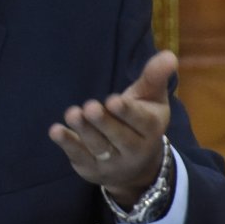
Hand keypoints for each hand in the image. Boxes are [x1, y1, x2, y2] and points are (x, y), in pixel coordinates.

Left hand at [48, 49, 175, 205]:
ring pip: (98, 146)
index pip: (141, 122)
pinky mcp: (92, 169)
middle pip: (119, 137)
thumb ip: (154, 77)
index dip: (128, 112)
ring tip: (72, 113)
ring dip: (84, 130)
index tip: (113, 100)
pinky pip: (79, 157)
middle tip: (90, 107)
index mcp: (151, 129)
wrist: (137, 167)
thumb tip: (168, 55)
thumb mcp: (150, 98)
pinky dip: (67, 144)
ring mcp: (113, 162)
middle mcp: (134, 150)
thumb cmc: (141, 121)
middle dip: (104, 122)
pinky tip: (55, 131)